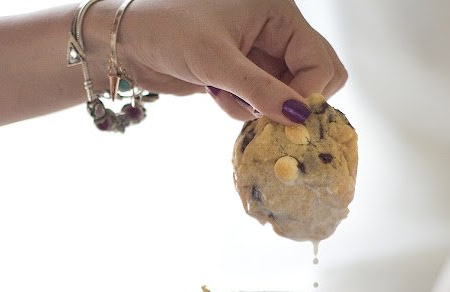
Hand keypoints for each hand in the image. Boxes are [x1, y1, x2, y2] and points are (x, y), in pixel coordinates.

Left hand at [115, 0, 346, 124]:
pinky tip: (215, 93)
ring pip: (284, 95)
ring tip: (224, 94)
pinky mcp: (243, 75)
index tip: (288, 120)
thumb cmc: (168, 32)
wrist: (130, 42)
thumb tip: (299, 117)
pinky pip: (260, 103)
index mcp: (279, 12)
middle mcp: (276, 31)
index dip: (308, 93)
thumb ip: (261, 90)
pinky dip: (242, 108)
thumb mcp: (216, 61)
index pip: (319, 60)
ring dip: (258, 106)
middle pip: (313, 76)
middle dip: (289, 100)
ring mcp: (260, 54)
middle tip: (263, 112)